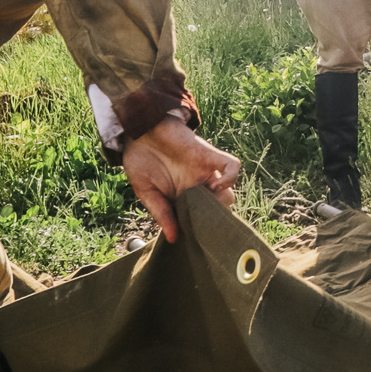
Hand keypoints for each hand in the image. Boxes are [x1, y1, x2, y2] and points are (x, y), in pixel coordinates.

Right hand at [121, 115, 241, 241]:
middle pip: (219, 209)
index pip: (201, 220)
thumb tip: (172, 238)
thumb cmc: (140, 161)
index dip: (201, 230)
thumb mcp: (146, 192)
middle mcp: (197, 188)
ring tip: (204, 205)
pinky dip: (230, 177)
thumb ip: (161, 213)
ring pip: (229, 191)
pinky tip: (215, 186)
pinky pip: (232, 167)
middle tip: (202, 225)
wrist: (139, 131)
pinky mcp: (208, 156)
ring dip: (222, 201)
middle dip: (215, 220)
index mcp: (183, 199)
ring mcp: (205, 173)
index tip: (194, 240)